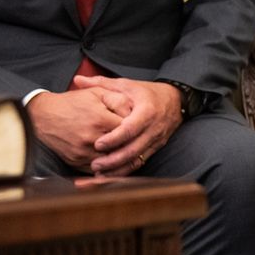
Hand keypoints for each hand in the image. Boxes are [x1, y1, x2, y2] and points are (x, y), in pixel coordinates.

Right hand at [26, 86, 134, 171]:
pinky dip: (106, 166)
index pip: (127, 129)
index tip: (137, 126)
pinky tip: (111, 160)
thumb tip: (133, 111)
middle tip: (135, 140)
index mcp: (99, 119)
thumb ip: (117, 99)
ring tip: (125, 150)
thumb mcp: (96, 93)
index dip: (134, 127)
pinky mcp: (76, 161)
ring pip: (110, 160)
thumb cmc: (72, 102)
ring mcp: (83, 152)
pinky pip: (96, 169)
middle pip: (121, 147)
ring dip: (119, 157)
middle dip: (129, 144)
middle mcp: (91, 138)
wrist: (43, 116)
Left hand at [69, 75, 184, 176]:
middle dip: (114, 159)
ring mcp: (156, 140)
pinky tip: (112, 175)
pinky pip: (141, 162)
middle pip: (133, 148)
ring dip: (119, 169)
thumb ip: (102, 83)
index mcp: (146, 111)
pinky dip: (126, 170)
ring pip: (138, 159)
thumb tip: (77, 80)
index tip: (97, 144)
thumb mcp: (127, 85)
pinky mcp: (156, 148)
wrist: (176, 100)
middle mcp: (153, 128)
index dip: (114, 138)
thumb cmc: (147, 93)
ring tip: (100, 174)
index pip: (130, 128)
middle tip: (95, 165)